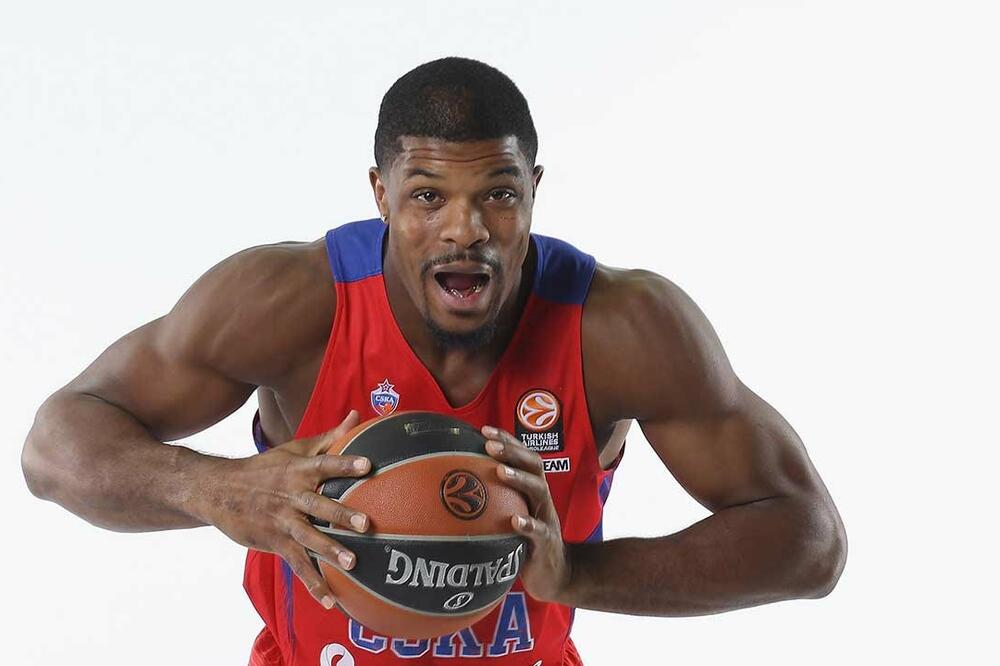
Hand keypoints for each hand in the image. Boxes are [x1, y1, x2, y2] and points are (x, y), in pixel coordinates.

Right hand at [206, 410, 370, 608]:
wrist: (218, 490)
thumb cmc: (265, 467)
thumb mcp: (294, 448)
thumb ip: (330, 437)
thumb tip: (358, 416)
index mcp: (299, 470)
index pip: (326, 464)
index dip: (346, 463)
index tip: (369, 464)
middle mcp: (292, 495)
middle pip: (320, 505)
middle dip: (342, 515)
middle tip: (366, 524)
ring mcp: (282, 520)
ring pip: (308, 537)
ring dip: (329, 551)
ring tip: (352, 564)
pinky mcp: (274, 542)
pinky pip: (296, 564)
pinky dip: (312, 582)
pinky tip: (329, 599)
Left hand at [481, 425, 570, 603]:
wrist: (556, 573)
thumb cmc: (526, 540)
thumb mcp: (510, 515)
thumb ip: (493, 500)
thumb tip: (455, 489)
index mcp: (532, 488)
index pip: (523, 457)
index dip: (507, 441)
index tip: (484, 430)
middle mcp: (541, 498)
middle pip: (533, 465)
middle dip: (512, 451)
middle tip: (489, 445)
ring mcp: (547, 517)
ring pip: (538, 491)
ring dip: (519, 479)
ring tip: (500, 471)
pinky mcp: (547, 542)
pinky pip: (539, 530)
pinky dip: (527, 523)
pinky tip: (513, 520)